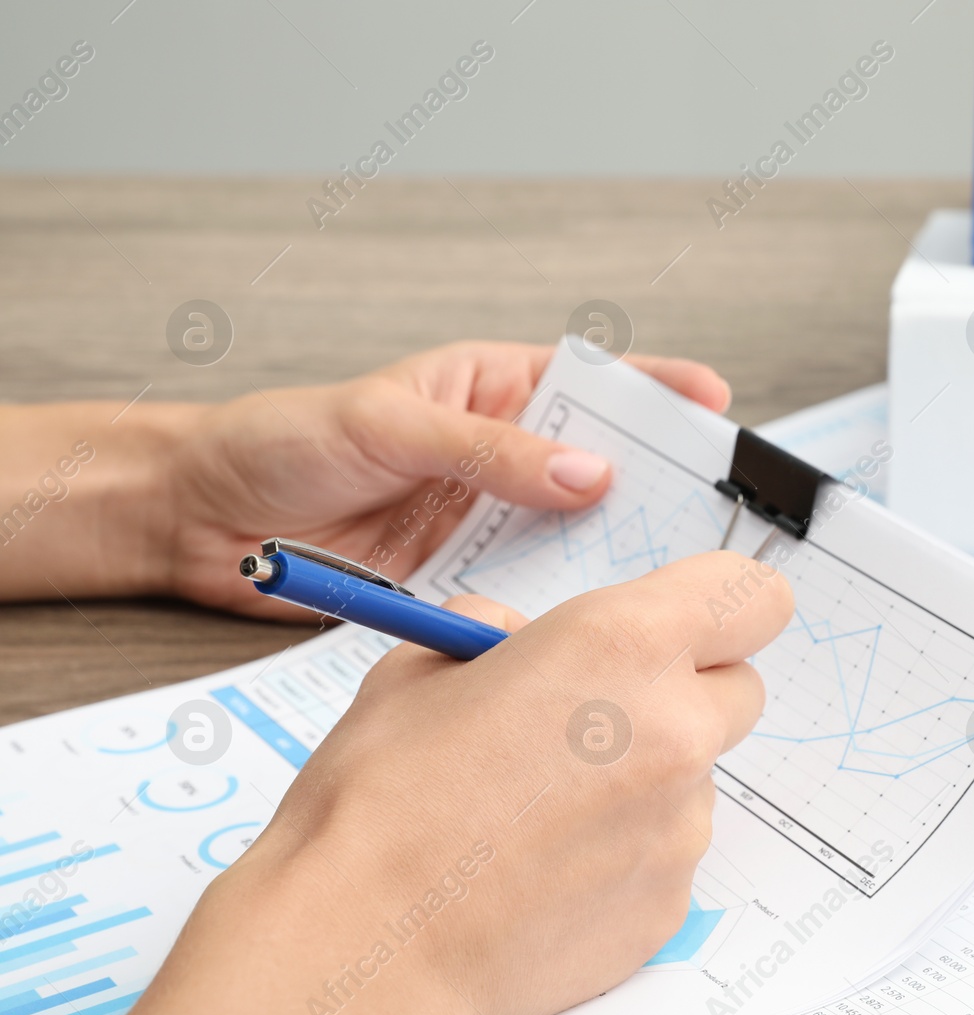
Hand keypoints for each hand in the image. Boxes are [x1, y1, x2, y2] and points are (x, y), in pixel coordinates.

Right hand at [87, 551, 793, 1014]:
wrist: (361, 941)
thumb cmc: (379, 801)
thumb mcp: (425, 664)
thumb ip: (503, 631)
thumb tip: (523, 634)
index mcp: (624, 646)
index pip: (752, 597)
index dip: (721, 606)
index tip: (690, 621)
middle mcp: (675, 730)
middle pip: (738, 688)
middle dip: (684, 690)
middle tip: (599, 714)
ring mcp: (682, 825)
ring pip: (696, 777)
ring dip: (645, 776)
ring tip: (539, 808)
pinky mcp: (669, 902)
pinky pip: (666, 852)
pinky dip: (623, 850)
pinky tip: (542, 865)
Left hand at [164, 340, 729, 617]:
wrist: (203, 519)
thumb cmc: (282, 438)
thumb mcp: (388, 424)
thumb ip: (488, 451)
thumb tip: (587, 474)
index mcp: (489, 389)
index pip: (589, 382)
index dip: (655, 390)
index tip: (714, 404)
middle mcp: (500, 455)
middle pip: (597, 464)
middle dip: (653, 484)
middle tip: (711, 511)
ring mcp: (484, 519)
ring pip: (570, 534)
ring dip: (610, 552)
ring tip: (667, 570)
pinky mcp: (461, 576)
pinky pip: (524, 587)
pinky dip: (557, 602)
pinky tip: (587, 615)